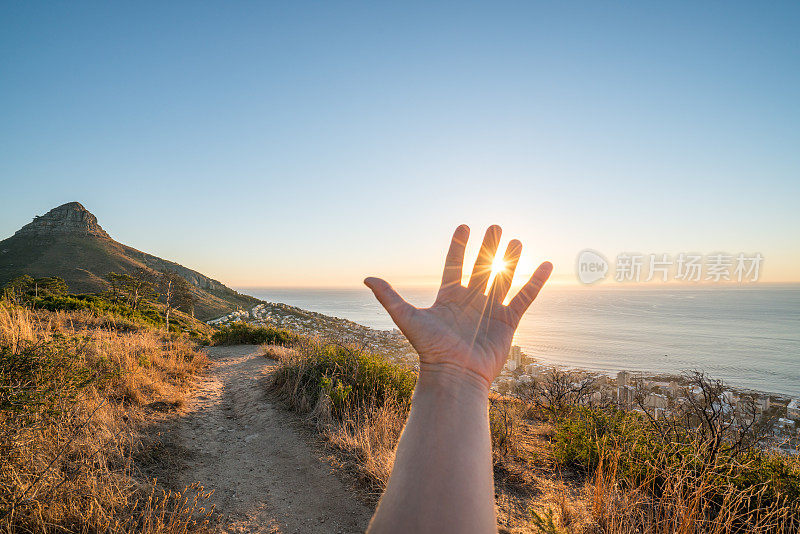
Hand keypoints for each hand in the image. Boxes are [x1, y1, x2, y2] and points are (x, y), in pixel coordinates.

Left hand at [365, 225, 551, 390]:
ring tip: (516, 241)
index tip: (464, 226)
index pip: (454, 264)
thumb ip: (390, 297)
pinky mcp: (508, 322)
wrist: (454, 376)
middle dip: (488, 247)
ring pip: (503, 278)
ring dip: (510, 260)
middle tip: (496, 226)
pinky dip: (535, 282)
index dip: (459, 246)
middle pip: (481, 267)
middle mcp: (471, 301)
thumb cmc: (430, 350)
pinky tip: (545, 265)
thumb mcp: (407, 318)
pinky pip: (524, 298)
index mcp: (449, 297)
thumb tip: (366, 278)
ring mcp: (490, 310)